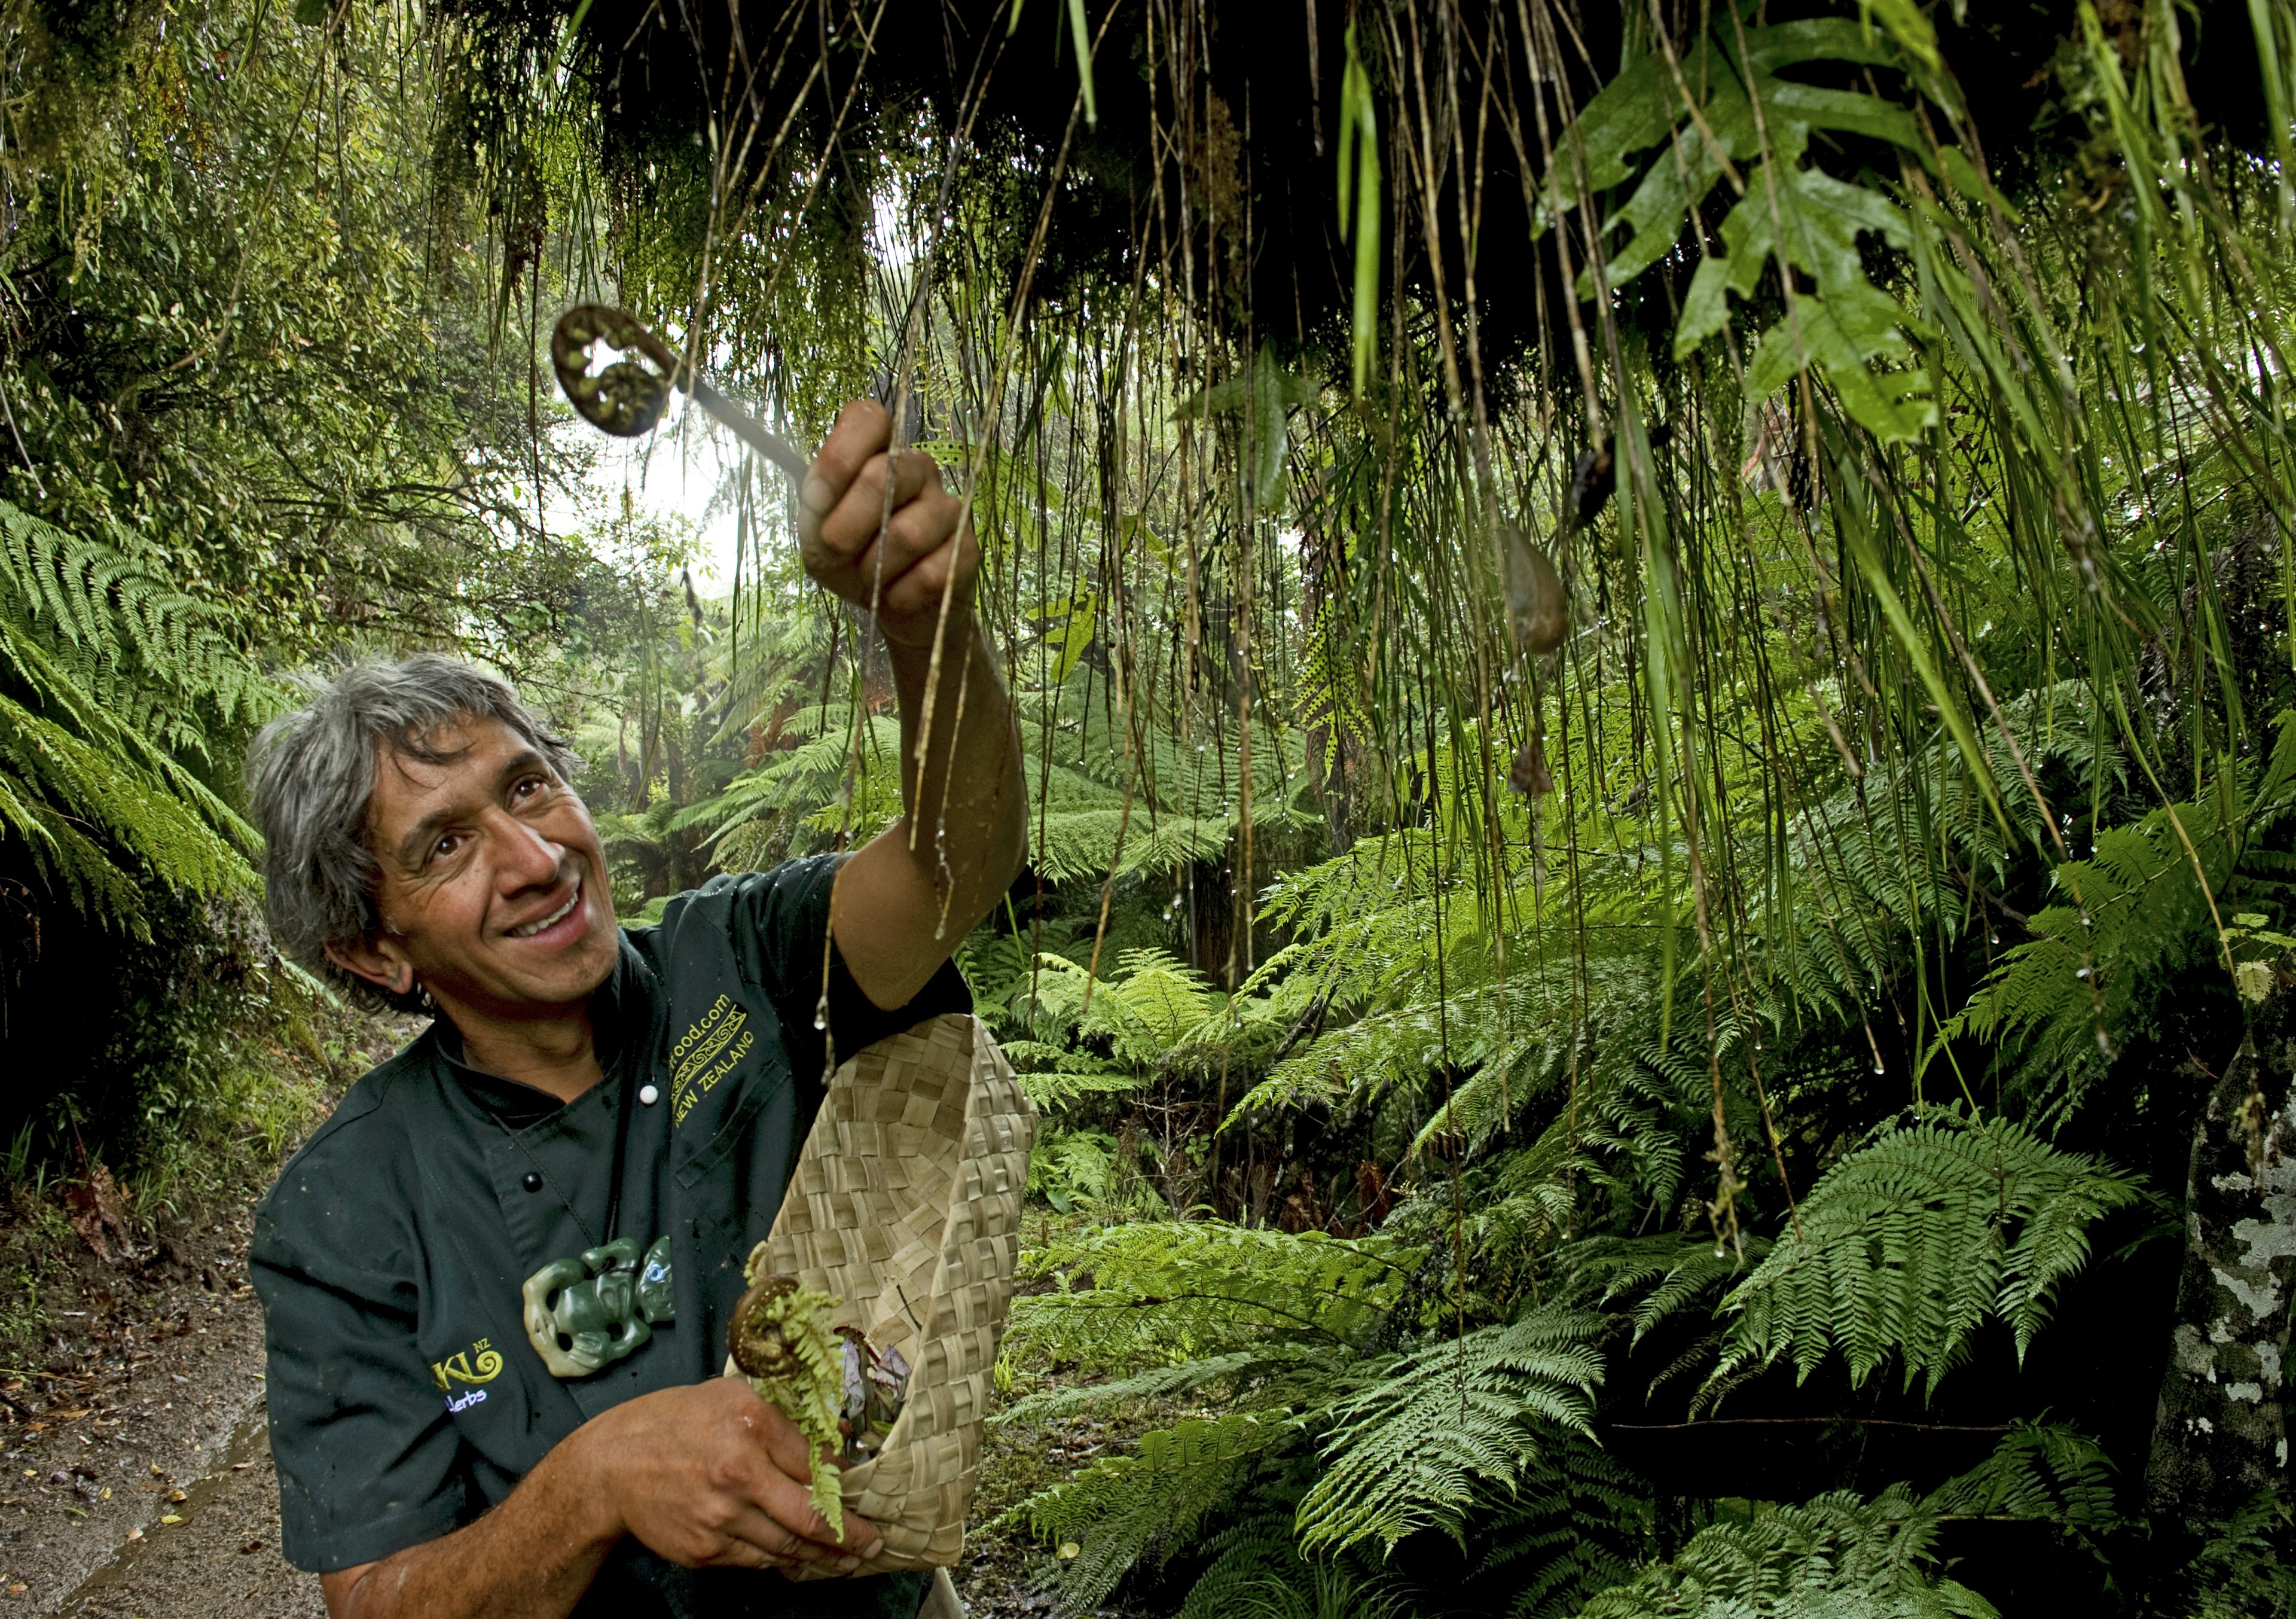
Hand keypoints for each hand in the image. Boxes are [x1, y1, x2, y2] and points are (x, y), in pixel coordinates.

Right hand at [576, 1377, 881, 1571]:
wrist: (612, 1464)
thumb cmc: (675, 1422)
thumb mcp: (730, 1398)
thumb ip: (782, 1419)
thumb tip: (839, 1435)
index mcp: (751, 1426)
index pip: (818, 1464)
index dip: (848, 1485)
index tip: (868, 1496)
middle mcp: (739, 1473)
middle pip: (811, 1517)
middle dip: (851, 1535)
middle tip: (874, 1542)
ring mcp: (721, 1517)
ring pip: (787, 1547)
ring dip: (823, 1557)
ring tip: (847, 1560)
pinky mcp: (705, 1549)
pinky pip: (756, 1561)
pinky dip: (781, 1562)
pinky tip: (799, 1560)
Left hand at [798, 398, 979, 646]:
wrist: (891, 605)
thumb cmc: (850, 558)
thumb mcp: (817, 533)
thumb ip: (816, 510)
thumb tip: (820, 497)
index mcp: (878, 452)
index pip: (868, 418)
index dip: (839, 457)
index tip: (817, 498)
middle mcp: (917, 468)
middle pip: (883, 477)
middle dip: (847, 525)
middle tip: (835, 550)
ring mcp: (947, 506)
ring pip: (908, 533)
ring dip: (876, 568)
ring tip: (871, 577)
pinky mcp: (967, 549)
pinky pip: (931, 573)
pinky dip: (902, 594)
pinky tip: (898, 594)